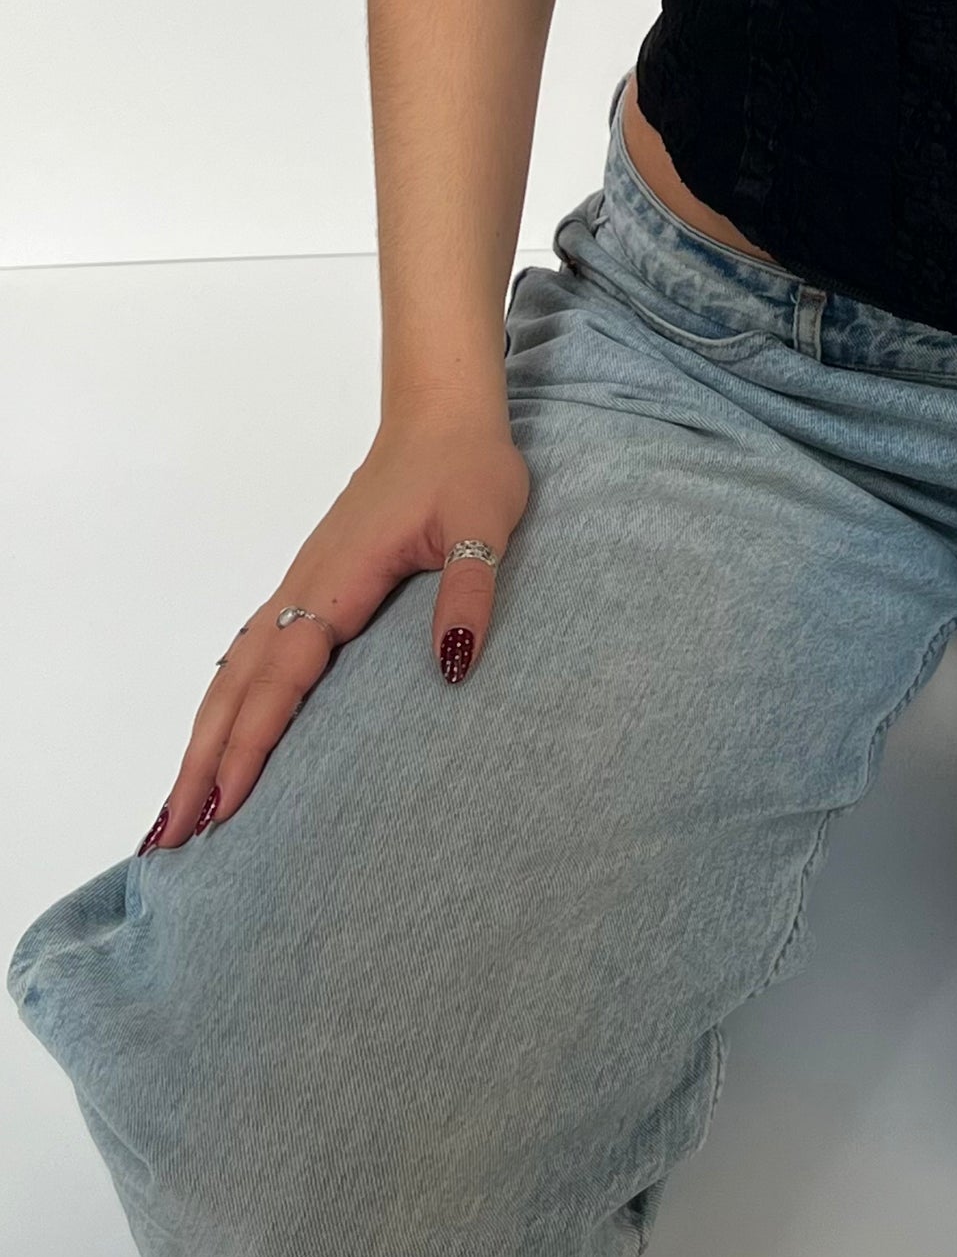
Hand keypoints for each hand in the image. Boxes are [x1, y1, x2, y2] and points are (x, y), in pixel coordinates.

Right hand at [134, 414, 529, 853]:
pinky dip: (226, 706)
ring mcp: (301, 588)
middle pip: (235, 688)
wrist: (441, 416)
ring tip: (176, 811)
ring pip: (233, 675)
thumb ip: (468, 590)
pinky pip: (252, 657)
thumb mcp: (485, 522)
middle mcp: (304, 590)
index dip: (251, 744)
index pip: (282, 677)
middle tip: (171, 840)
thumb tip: (453, 664)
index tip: (225, 805)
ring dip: (202, 742)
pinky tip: (218, 738)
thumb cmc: (467, 466)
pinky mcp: (310, 588)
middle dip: (201, 764)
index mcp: (338, 581)